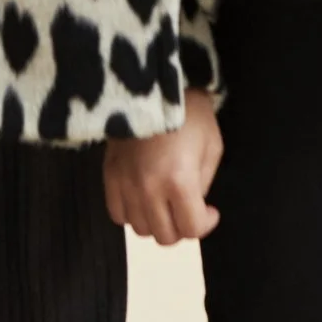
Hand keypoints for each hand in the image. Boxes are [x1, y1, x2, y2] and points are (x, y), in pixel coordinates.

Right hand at [103, 88, 222, 244]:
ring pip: (140, 230)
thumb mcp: (212, 147)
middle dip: (182, 227)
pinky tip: (142, 198)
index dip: (206, 224)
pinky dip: (132, 214)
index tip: (210, 211)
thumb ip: (205, 183)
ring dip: (157, 222)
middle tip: (187, 209)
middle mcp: (149, 190)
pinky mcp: (109, 176)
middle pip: (165, 236)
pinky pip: (117, 214)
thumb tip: (196, 204)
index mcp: (179, 181)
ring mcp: (125, 185)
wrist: (153, 85)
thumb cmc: (191, 114)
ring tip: (165, 203)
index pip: (191, 228)